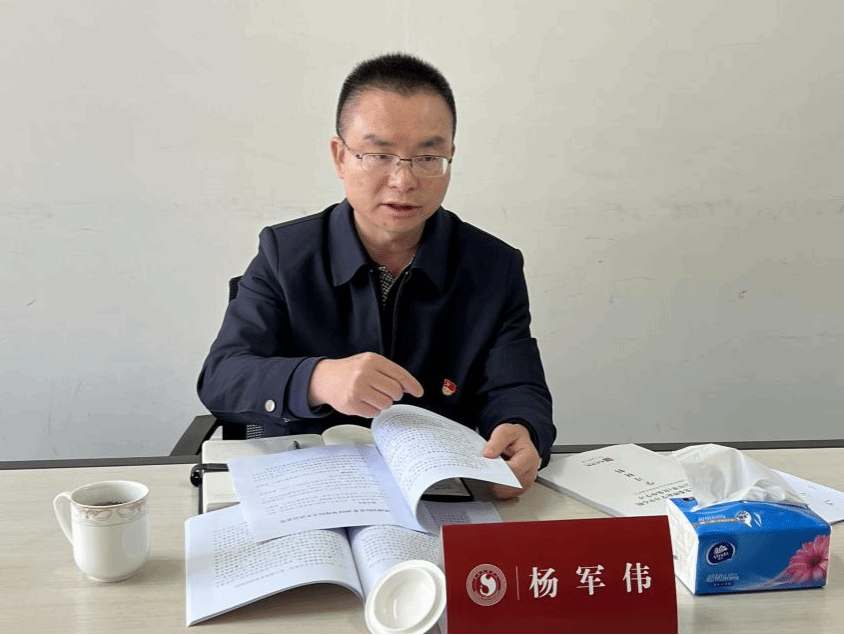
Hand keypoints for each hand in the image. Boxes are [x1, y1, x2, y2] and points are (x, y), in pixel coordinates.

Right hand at [308, 352, 423, 417]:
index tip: (418, 392)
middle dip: (393, 394)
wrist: (325, 378)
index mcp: (372, 360)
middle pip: (395, 391)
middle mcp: (365, 373)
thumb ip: (389, 372)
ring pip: (386, 403)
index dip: (412, 385)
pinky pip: (374, 413)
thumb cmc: (352, 371)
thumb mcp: (369, 363)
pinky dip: (372, 410)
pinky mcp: (352, 403)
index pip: (399, 374)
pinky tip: (363, 402)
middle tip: (384, 392)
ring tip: (371, 396)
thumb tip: (409, 387)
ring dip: (382, 403)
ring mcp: (357, 388)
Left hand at [482, 422, 540, 499]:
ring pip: (508, 492)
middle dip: (495, 480)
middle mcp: (530, 472)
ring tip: (487, 476)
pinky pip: (507, 495)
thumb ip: (497, 441)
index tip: (486, 468)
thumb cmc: (514, 438)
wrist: (519, 441)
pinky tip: (491, 481)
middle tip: (483, 474)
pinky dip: (497, 490)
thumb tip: (488, 454)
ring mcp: (526, 482)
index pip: (514, 469)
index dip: (498, 471)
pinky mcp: (520, 488)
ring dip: (495, 487)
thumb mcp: (505, 431)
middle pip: (511, 484)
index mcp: (529, 457)